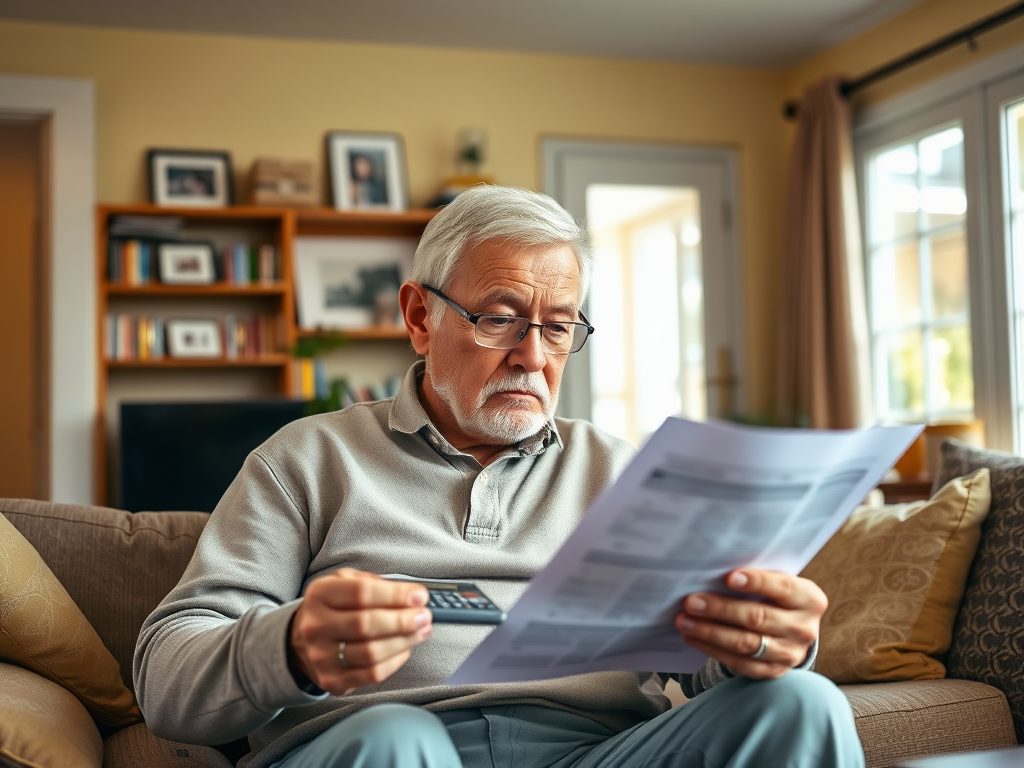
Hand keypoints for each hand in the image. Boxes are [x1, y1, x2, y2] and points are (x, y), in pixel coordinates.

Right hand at [289, 569, 431, 694]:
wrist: (300, 641)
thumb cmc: (334, 607)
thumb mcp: (345, 583)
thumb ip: (375, 584)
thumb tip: (412, 595)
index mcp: (320, 594)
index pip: (362, 592)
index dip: (395, 595)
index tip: (419, 596)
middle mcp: (316, 626)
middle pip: (366, 624)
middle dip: (403, 620)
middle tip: (424, 616)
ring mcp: (321, 656)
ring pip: (371, 652)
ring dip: (404, 641)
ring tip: (421, 631)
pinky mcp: (332, 680)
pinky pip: (371, 674)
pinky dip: (395, 661)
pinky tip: (405, 649)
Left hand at [675, 569, 825, 678]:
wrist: (792, 632)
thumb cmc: (776, 597)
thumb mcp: (777, 584)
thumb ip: (757, 577)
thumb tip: (714, 569)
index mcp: (809, 599)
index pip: (783, 588)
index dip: (756, 582)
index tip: (728, 577)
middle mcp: (804, 629)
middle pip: (758, 618)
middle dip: (721, 609)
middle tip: (691, 602)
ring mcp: (790, 654)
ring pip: (746, 644)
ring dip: (710, 632)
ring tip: (684, 621)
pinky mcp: (773, 672)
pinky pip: (739, 663)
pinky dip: (712, 649)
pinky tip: (693, 637)